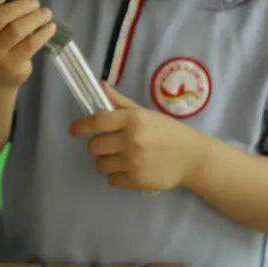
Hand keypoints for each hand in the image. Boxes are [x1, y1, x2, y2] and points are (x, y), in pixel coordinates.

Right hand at [0, 0, 55, 89]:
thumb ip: (8, 7)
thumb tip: (28, 0)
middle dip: (21, 5)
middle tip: (35, 3)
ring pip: (16, 30)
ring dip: (36, 17)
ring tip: (46, 13)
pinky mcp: (11, 65)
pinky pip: (30, 44)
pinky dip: (43, 33)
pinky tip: (50, 27)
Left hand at [69, 83, 209, 190]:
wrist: (193, 158)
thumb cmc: (168, 132)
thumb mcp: (146, 113)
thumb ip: (120, 103)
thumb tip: (101, 86)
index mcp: (132, 119)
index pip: (97, 121)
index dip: (81, 126)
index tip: (74, 130)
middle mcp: (131, 139)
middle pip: (94, 146)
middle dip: (97, 146)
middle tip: (109, 145)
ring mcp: (134, 161)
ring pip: (101, 165)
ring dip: (106, 162)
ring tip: (121, 158)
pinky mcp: (138, 179)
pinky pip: (112, 180)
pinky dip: (117, 176)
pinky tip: (129, 169)